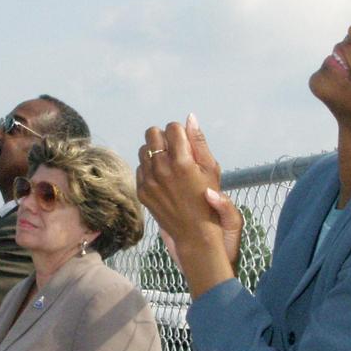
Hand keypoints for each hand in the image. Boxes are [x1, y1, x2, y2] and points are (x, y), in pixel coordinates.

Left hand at [137, 115, 240, 297]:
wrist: (194, 233)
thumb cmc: (208, 199)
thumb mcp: (211, 169)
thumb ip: (199, 142)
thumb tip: (190, 117)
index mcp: (182, 161)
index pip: (172, 128)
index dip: (180, 133)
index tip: (185, 143)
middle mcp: (162, 169)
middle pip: (152, 133)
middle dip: (163, 137)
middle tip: (174, 149)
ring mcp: (149, 181)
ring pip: (143, 149)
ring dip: (154, 151)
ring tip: (168, 164)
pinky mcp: (142, 191)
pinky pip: (140, 168)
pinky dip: (149, 168)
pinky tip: (162, 178)